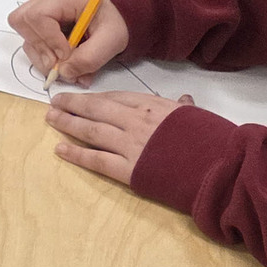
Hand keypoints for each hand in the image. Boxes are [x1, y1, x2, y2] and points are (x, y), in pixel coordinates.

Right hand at [7, 0, 128, 86]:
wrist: (116, 21)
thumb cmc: (114, 22)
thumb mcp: (111, 40)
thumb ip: (89, 58)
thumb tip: (64, 72)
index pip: (38, 14)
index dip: (48, 38)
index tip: (66, 53)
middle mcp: (48, 4)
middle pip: (22, 23)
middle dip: (41, 49)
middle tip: (62, 62)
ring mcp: (42, 17)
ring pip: (26, 40)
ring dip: (44, 60)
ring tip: (70, 68)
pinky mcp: (42, 31)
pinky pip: (33, 49)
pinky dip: (46, 62)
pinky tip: (67, 66)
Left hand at [46, 90, 194, 184]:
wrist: (215, 164)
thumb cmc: (208, 137)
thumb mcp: (195, 114)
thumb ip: (182, 106)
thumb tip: (182, 98)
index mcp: (152, 105)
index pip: (116, 97)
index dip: (96, 97)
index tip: (81, 96)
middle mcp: (136, 120)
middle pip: (98, 109)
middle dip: (74, 104)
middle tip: (54, 102)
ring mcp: (130, 144)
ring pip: (92, 131)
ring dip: (69, 124)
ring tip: (51, 119)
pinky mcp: (128, 169)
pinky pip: (97, 160)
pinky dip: (77, 154)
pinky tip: (60, 149)